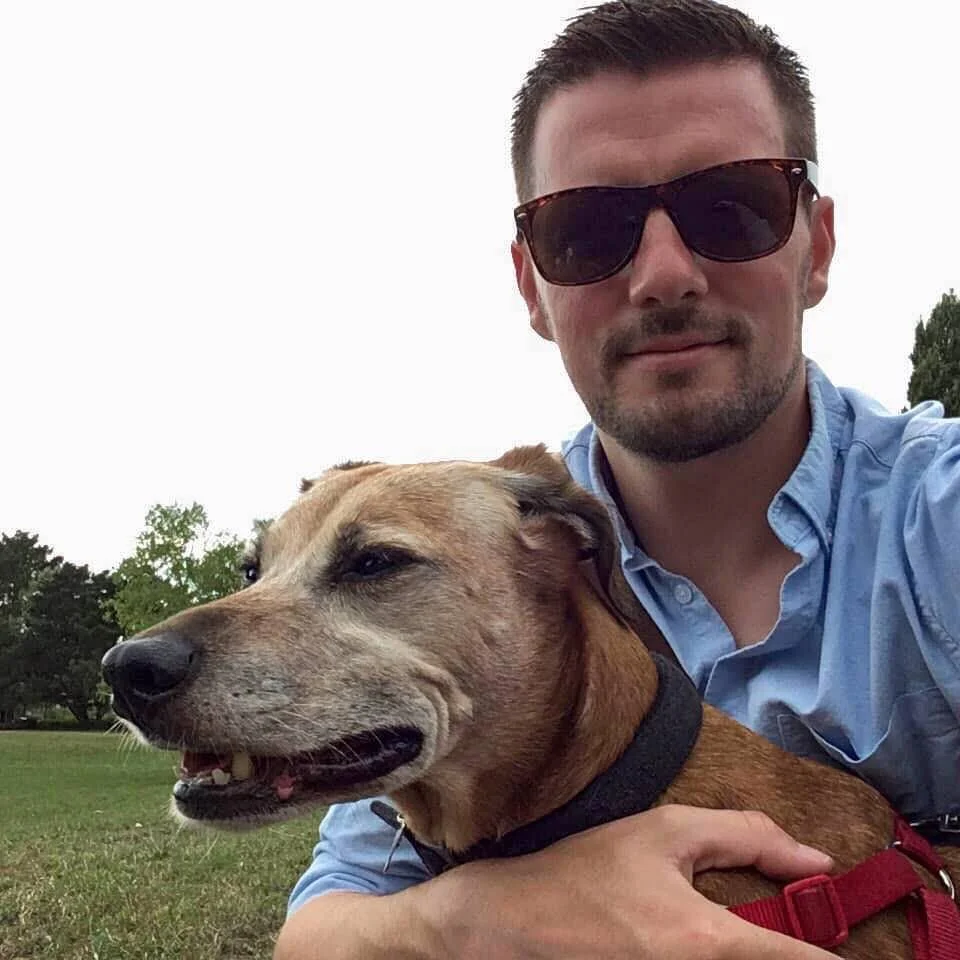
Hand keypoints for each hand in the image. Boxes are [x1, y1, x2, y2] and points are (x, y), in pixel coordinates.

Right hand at [416, 804, 835, 958]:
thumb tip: (818, 862)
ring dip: (751, 958)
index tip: (849, 941)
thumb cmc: (584, 874)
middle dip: (789, 952)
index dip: (836, 956)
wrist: (508, 928)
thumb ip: (746, 835)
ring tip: (715, 930)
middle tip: (782, 931)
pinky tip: (688, 944)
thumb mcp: (662, 832)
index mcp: (710, 943)